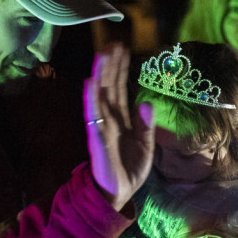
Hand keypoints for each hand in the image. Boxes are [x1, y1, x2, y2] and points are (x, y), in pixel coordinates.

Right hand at [84, 44, 154, 210]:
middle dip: (111, 65)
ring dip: (100, 75)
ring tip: (102, 54)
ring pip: (99, 95)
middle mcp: (109, 119)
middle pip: (109, 87)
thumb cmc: (129, 170)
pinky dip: (91, 99)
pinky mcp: (97, 137)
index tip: (122, 49)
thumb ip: (146, 126)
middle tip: (113, 43)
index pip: (120, 89)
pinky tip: (90, 83)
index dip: (121, 70)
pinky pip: (93, 115)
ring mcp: (101, 126)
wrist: (118, 193)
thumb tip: (146, 103)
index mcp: (121, 119)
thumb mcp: (145, 146)